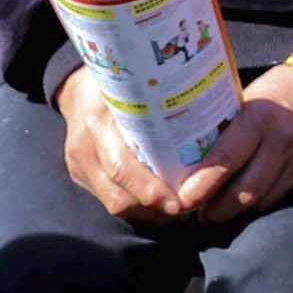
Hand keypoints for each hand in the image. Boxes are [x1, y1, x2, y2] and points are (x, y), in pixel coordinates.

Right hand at [59, 67, 203, 235]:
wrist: (77, 88)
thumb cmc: (117, 80)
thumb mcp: (135, 80)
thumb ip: (165, 97)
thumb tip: (215, 105)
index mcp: (99, 120)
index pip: (120, 167)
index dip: (149, 190)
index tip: (178, 202)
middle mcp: (85, 147)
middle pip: (118, 195)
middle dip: (155, 209)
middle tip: (188, 209)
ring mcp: (80, 166)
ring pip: (115, 203)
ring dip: (149, 212)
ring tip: (179, 209)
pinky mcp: (81, 176)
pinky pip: (109, 199)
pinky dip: (137, 206)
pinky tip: (160, 203)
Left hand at [161, 46, 292, 226]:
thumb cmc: (282, 88)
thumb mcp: (251, 98)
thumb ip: (229, 127)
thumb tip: (194, 158)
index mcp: (259, 116)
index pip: (226, 159)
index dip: (203, 185)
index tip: (184, 201)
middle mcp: (281, 141)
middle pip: (244, 191)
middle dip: (217, 210)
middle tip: (199, 215)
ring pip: (263, 200)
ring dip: (237, 211)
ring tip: (217, 212)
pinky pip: (281, 196)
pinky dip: (260, 202)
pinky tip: (247, 202)